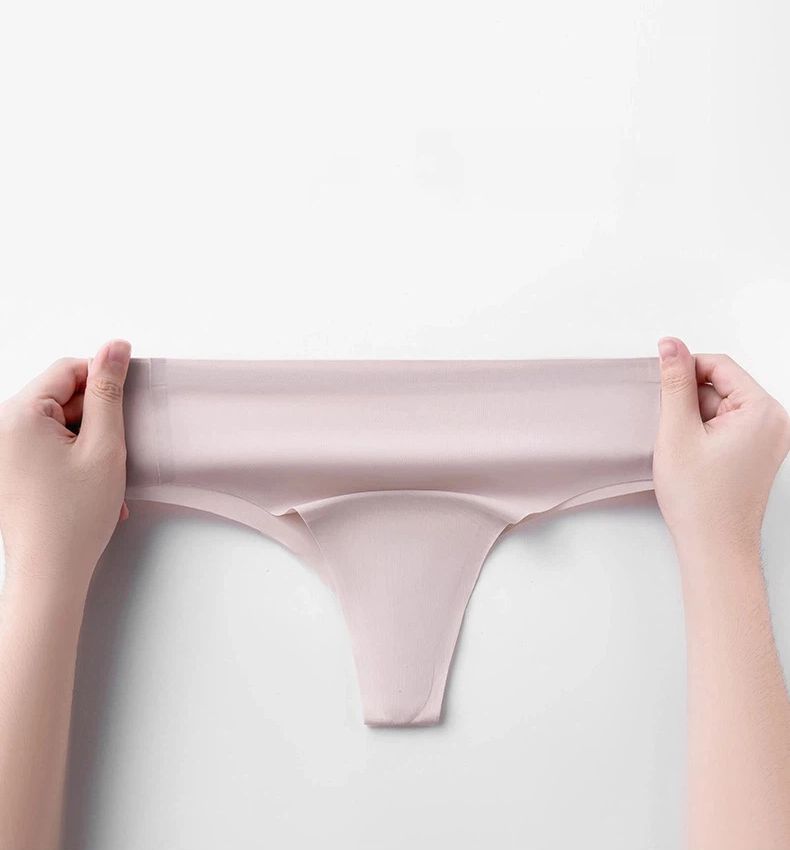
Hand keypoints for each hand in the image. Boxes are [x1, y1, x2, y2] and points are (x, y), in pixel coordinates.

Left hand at [0, 340, 131, 592]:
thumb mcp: (104, 445)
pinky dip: (70, 458)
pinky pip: (44, 447)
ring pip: (56, 425)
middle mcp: (0, 427)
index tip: (129, 401)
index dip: (104, 381)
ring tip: (102, 477)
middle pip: (61, 397)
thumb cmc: (74, 517)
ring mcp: (1, 450)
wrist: (49, 574)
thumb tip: (114, 348)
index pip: (68, 370)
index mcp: (18, 414)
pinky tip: (88, 484)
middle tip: (113, 452)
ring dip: (86, 443)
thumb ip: (110, 391)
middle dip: (95, 419)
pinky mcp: (6, 469)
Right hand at [652, 336, 789, 552]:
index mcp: (763, 411)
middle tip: (672, 432)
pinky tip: (691, 457)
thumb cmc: (701, 501)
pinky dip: (703, 434)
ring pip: (721, 408)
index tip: (660, 382)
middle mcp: (774, 422)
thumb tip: (671, 346)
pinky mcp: (757, 454)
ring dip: (694, 420)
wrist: (716, 549)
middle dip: (690, 401)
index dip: (685, 369)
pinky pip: (726, 427)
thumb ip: (675, 383)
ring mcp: (768, 440)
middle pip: (721, 386)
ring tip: (683, 451)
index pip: (720, 366)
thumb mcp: (678, 432)